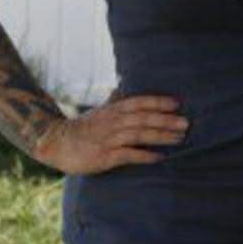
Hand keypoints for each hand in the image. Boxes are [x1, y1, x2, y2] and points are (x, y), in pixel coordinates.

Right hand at [34, 95, 188, 174]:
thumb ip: (114, 101)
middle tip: (186, 123)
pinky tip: (158, 157)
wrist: (56, 143)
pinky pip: (128, 155)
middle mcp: (113, 122)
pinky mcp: (104, 156)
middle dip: (166, 120)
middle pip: (144, 118)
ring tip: (179, 138)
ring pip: (139, 135)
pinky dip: (144, 156)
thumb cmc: (83, 128)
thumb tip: (123, 86)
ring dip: (161, 136)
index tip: (177, 104)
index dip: (158, 102)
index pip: (139, 102)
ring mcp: (109, 139)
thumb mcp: (100, 112)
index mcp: (113, 110)